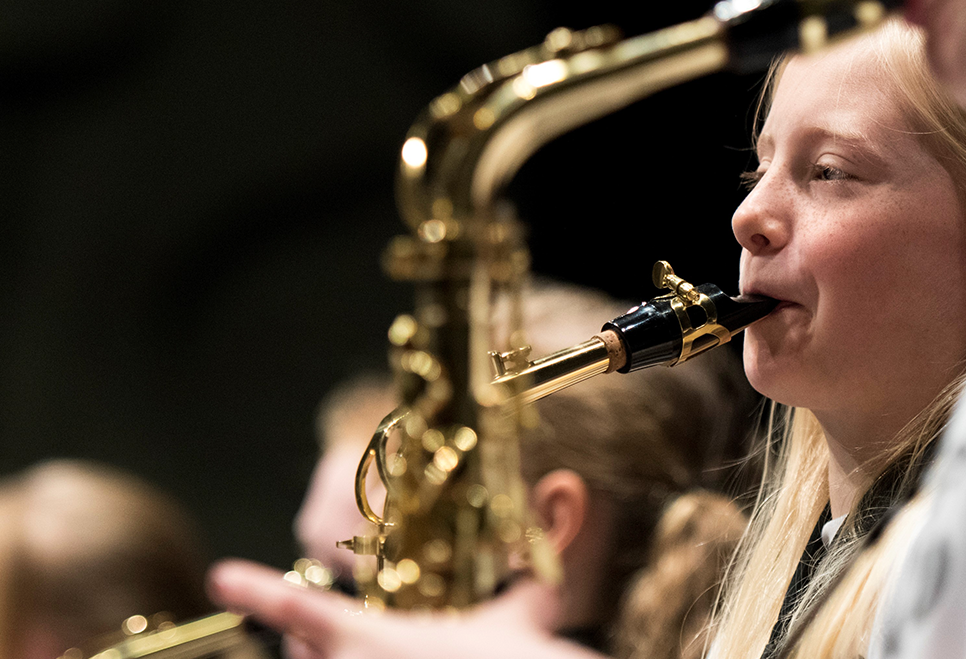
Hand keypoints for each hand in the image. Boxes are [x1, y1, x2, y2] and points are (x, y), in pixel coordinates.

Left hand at [208, 560, 599, 658]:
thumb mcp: (525, 614)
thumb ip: (532, 578)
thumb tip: (564, 501)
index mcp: (373, 635)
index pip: (298, 604)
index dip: (254, 588)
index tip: (222, 575)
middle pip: (302, 653)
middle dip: (305, 639)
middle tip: (310, 628)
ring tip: (346, 648)